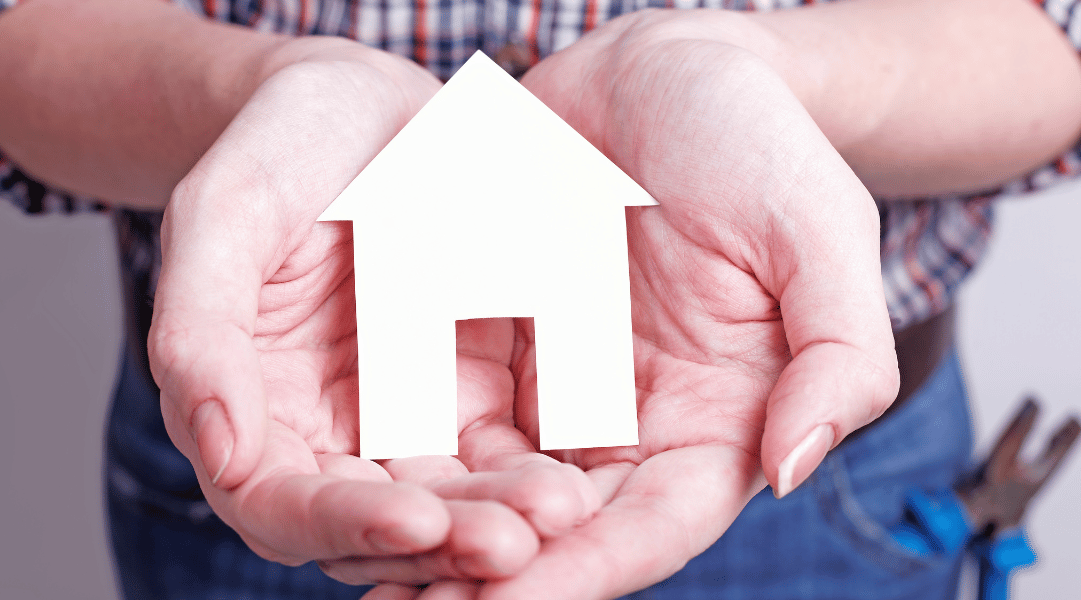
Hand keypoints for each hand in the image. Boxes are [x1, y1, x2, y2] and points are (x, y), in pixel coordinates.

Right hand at [148, 40, 596, 577]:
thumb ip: (200, 331)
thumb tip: (218, 454)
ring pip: (450, 503)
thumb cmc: (280, 148)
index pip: (279, 503)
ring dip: (502, 521)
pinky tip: (583, 475)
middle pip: (376, 526)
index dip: (341, 523)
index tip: (416, 520)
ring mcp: (402, 422)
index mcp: (249, 409)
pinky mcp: (471, 397)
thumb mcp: (224, 216)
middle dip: (445, 541)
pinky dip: (535, 472)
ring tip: (561, 515)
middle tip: (516, 544)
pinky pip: (504, 452)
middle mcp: (325, 436)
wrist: (367, 109)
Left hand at [352, 10, 899, 598]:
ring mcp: (565, 384)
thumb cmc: (754, 136)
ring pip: (493, 484)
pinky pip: (449, 409)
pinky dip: (408, 454)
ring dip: (433, 532)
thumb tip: (791, 469)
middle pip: (559, 528)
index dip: (578, 572)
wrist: (663, 63)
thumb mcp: (818, 230)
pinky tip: (350, 479)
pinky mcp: (504, 342)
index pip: (649, 523)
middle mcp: (636, 422)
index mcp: (718, 418)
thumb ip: (835, 355)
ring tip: (356, 562)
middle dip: (485, 574)